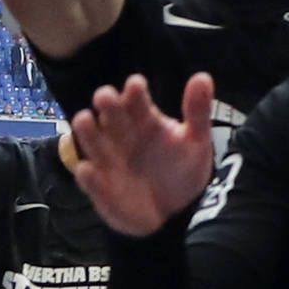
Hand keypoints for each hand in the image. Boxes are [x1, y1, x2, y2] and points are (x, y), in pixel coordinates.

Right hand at [71, 71, 220, 236]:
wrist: (176, 211)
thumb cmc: (181, 168)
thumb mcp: (195, 141)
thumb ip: (197, 111)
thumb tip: (203, 77)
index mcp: (143, 119)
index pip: (136, 101)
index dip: (135, 92)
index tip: (136, 84)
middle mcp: (121, 134)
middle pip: (110, 116)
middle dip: (107, 106)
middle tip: (105, 96)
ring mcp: (107, 160)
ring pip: (92, 143)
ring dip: (87, 133)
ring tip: (84, 119)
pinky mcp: (100, 187)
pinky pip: (91, 181)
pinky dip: (88, 177)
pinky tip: (87, 170)